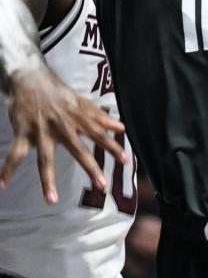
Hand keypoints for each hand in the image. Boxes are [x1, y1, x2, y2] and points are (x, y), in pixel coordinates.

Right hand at [1, 63, 125, 204]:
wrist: (30, 78)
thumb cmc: (58, 93)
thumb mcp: (81, 101)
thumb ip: (99, 116)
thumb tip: (120, 127)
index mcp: (77, 118)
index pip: (98, 133)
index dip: (112, 145)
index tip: (125, 160)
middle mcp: (62, 125)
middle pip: (78, 149)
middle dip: (90, 166)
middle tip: (102, 185)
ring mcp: (42, 130)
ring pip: (45, 159)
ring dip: (48, 180)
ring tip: (52, 200)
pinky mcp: (24, 131)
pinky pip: (16, 154)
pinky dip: (8, 168)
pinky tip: (3, 183)